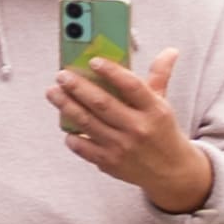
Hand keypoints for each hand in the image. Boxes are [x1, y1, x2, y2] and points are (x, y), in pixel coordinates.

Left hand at [50, 50, 213, 212]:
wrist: (171, 171)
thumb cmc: (163, 132)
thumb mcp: (164, 104)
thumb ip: (159, 76)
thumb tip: (169, 51)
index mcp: (154, 110)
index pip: (131, 86)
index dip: (111, 72)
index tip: (93, 61)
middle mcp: (138, 128)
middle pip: (102, 103)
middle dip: (78, 87)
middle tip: (61, 75)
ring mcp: (122, 147)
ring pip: (88, 123)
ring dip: (67, 107)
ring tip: (53, 92)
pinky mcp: (109, 163)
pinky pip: (84, 148)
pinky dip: (72, 137)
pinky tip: (64, 127)